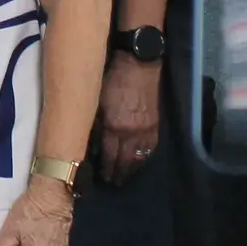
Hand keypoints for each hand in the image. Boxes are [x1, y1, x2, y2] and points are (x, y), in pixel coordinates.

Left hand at [96, 56, 162, 184]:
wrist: (138, 63)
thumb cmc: (112, 77)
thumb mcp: (97, 100)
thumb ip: (95, 123)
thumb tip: (91, 143)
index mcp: (114, 127)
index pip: (108, 155)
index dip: (105, 168)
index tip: (100, 177)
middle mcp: (131, 133)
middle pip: (124, 162)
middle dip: (118, 174)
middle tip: (112, 182)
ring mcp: (145, 131)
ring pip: (139, 159)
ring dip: (131, 170)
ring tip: (124, 176)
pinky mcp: (156, 125)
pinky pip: (149, 149)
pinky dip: (143, 158)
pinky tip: (138, 162)